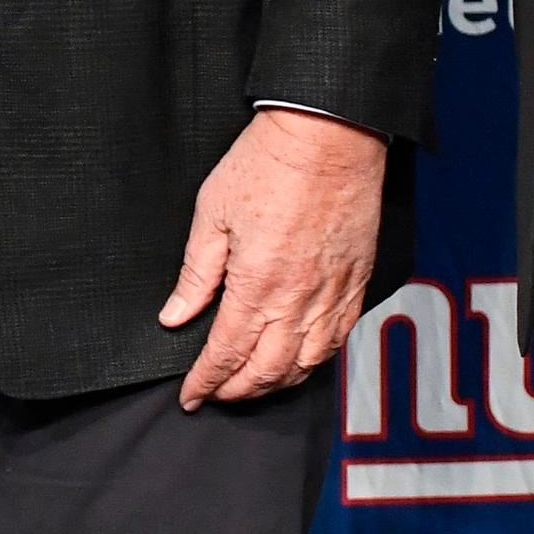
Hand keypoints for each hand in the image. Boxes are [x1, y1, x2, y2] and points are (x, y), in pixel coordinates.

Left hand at [160, 109, 385, 409]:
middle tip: (216, 395)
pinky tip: (300, 363)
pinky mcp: (357, 283)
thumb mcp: (212, 214)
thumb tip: (176, 316)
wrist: (329, 136)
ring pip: (306, 364)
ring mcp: (333, 295)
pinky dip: (315, 362)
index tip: (190, 397)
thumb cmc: (267, 164)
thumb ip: (196, 274)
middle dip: (238, 391)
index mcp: (258, 286)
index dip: (206, 382)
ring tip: (252, 387)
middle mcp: (299, 301)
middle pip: (267, 371)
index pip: (226, 354)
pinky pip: (337, 340)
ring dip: (276, 384)